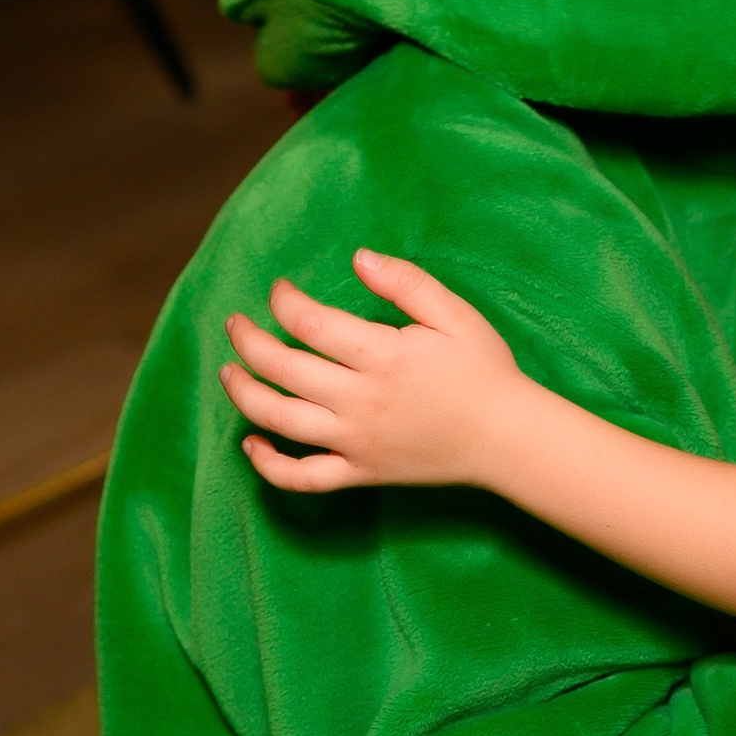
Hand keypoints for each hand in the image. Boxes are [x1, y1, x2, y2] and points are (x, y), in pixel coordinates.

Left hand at [221, 249, 519, 492]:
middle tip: (235, 324)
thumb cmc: (484, 371)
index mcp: (383, 356)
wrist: (507, 439)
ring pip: (279, 420)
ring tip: (228, 373)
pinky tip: (251, 443)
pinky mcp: (361, 472)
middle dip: (248, 340)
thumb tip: (359, 258)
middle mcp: (361, 401)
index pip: (309, 323)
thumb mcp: (455, 314)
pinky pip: (303, 477)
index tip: (280, 290)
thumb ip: (405, 282)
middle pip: (281, 368)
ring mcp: (356, 441)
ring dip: (243, 394)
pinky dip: (268, 465)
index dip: (283, 301)